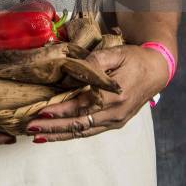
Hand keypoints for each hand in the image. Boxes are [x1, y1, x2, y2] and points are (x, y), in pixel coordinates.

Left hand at [25, 44, 168, 141]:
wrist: (156, 71)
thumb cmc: (134, 59)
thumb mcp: (115, 53)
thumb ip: (96, 61)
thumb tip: (77, 67)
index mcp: (113, 96)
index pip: (81, 106)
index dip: (61, 110)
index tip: (43, 111)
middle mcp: (113, 113)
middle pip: (78, 124)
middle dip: (53, 127)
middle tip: (31, 127)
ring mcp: (115, 121)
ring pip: (83, 131)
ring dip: (59, 134)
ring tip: (39, 135)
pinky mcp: (114, 122)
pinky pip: (90, 130)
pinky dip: (72, 133)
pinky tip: (58, 134)